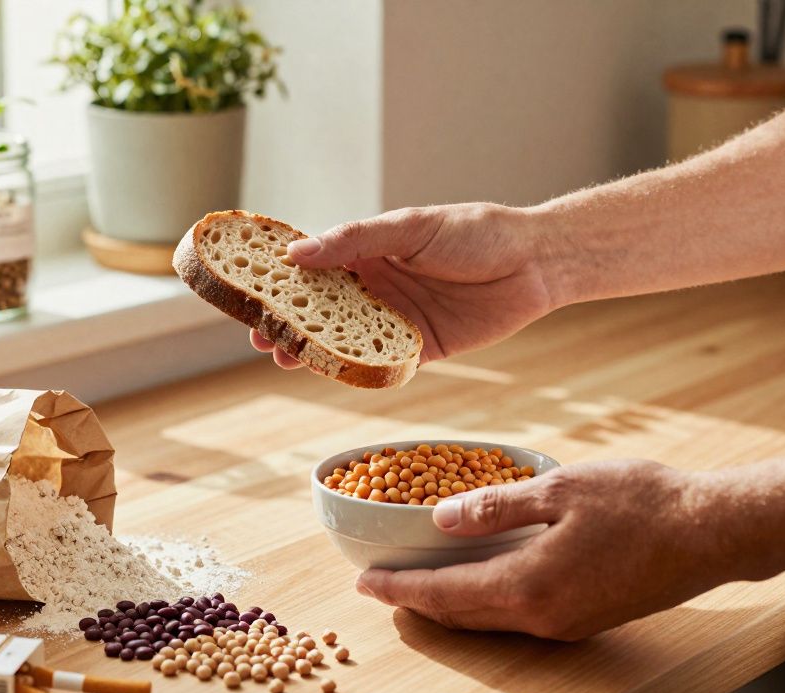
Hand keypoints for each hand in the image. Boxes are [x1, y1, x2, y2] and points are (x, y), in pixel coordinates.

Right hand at [250, 203, 555, 368]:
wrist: (535, 263)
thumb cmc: (476, 232)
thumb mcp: (411, 227)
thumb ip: (356, 239)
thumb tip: (297, 253)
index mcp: (370, 249)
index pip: (314, 265)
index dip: (281, 280)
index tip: (248, 291)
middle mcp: (378, 284)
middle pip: (323, 307)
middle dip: (290, 322)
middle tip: (260, 336)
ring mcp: (398, 317)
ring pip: (347, 338)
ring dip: (316, 349)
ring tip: (285, 359)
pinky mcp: (423, 348)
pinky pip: (383, 362)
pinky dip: (358, 369)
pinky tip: (334, 374)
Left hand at [355, 460, 743, 640]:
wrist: (713, 534)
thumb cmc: (643, 504)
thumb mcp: (560, 489)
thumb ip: (496, 508)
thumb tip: (441, 519)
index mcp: (528, 587)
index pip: (445, 593)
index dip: (400, 588)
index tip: (364, 583)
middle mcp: (543, 618)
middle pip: (462, 616)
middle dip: (417, 601)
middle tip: (382, 586)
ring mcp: (568, 624)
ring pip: (491, 620)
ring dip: (452, 604)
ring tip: (420, 585)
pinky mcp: (588, 618)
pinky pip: (520, 617)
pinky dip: (487, 602)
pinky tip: (482, 580)